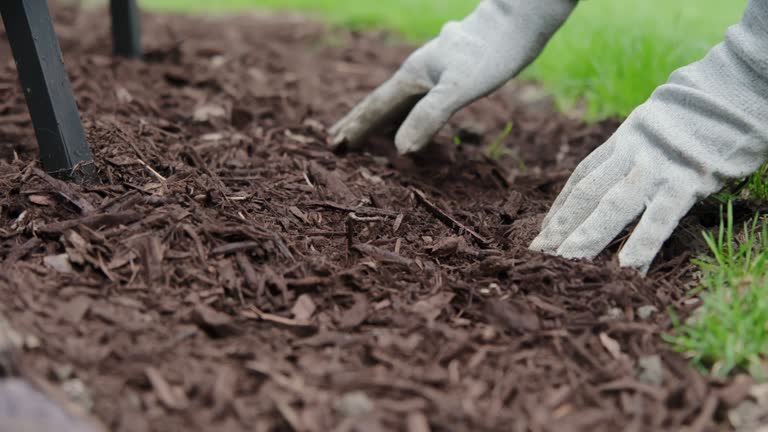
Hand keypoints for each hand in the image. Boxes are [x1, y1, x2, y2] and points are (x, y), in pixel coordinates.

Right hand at [330, 0, 574, 153]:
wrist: (518, 22)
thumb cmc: (489, 53)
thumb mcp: (458, 89)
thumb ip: (429, 116)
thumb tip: (400, 150)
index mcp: (412, 77)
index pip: (375, 108)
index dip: (355, 129)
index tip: (334, 148)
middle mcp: (417, 73)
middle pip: (380, 103)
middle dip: (358, 124)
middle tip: (335, 142)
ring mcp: (433, 73)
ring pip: (397, 101)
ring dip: (378, 120)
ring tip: (365, 134)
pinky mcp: (450, 74)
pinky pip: (416, 100)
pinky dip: (404, 114)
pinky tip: (410, 117)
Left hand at [530, 0, 767, 273]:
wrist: (734, 89)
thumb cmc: (698, 116)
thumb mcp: (654, 127)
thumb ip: (633, 153)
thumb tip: (616, 178)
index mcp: (622, 140)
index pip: (581, 178)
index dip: (560, 207)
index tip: (544, 232)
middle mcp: (631, 153)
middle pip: (587, 194)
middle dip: (562, 226)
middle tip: (538, 255)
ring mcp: (656, 167)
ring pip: (612, 206)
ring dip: (587, 237)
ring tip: (566, 264)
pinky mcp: (685, 181)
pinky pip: (657, 220)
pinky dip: (639, 247)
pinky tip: (624, 270)